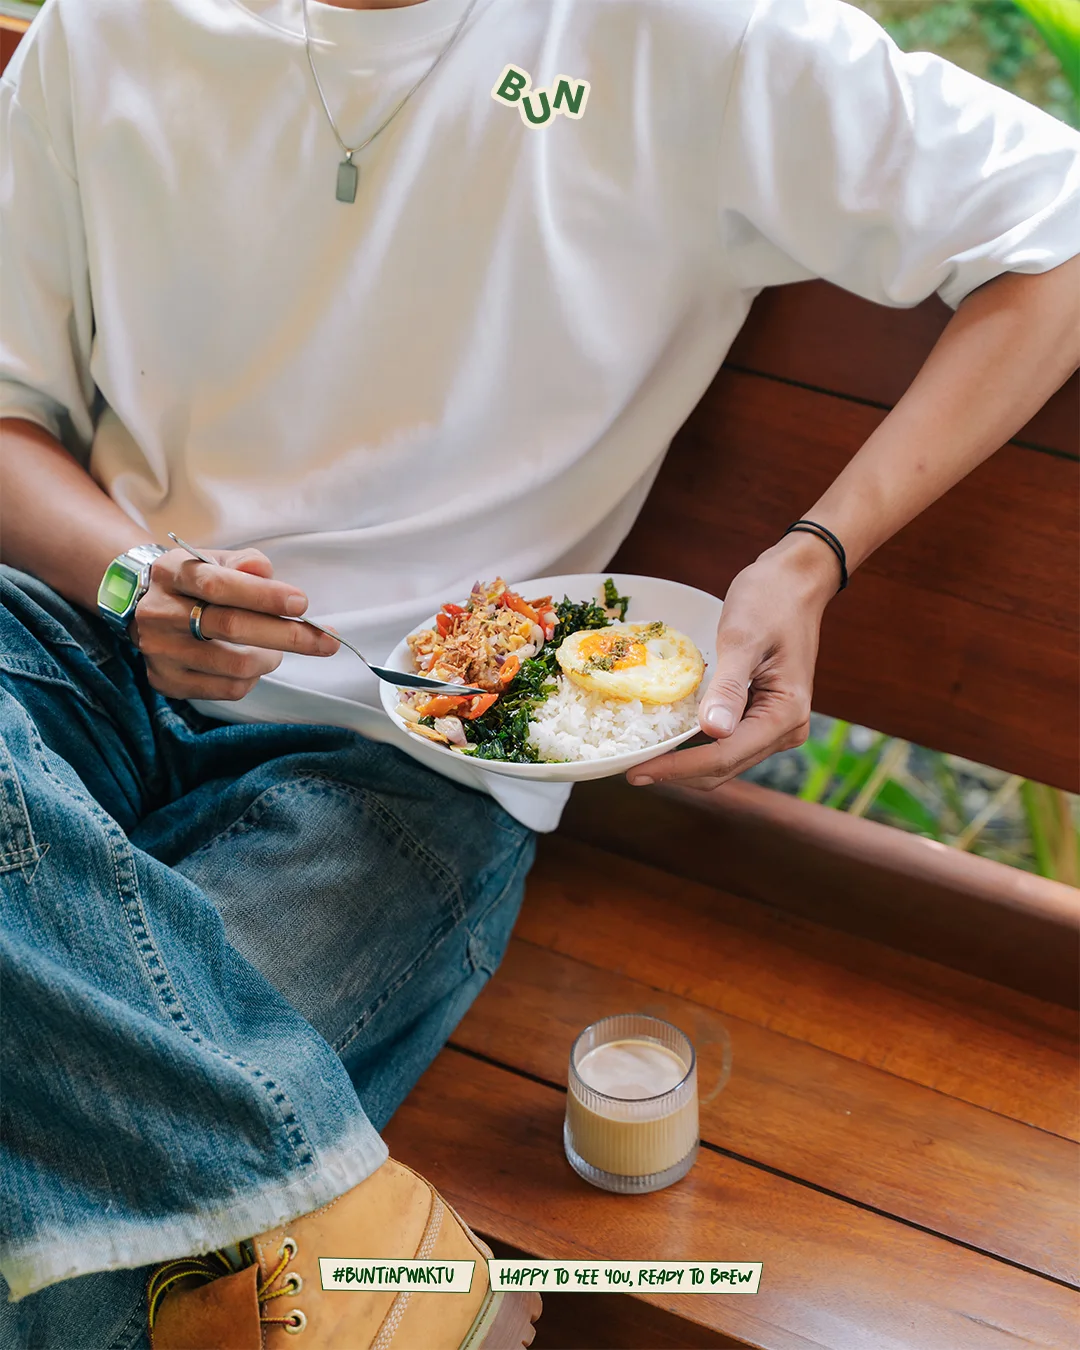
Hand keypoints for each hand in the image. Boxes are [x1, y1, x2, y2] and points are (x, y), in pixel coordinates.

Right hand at [129, 547, 339, 700]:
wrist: (145, 607)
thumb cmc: (196, 582)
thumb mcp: (215, 560)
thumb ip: (245, 563)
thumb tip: (264, 571)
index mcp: (172, 573)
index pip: (219, 585)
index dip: (264, 596)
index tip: (302, 604)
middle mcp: (159, 613)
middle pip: (231, 627)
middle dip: (286, 634)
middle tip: (324, 641)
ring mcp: (160, 651)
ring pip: (234, 664)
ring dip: (271, 658)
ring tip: (276, 648)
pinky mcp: (166, 682)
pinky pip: (226, 689)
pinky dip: (252, 678)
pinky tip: (253, 663)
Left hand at [628, 534, 839, 790]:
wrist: (793, 581)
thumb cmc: (770, 601)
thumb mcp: (743, 639)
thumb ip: (729, 688)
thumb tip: (713, 731)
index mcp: (785, 714)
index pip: (724, 755)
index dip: (679, 768)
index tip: (636, 771)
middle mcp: (785, 730)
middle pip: (724, 766)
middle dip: (678, 772)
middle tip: (630, 770)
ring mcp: (775, 726)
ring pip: (724, 760)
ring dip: (685, 764)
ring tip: (642, 760)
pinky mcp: (762, 716)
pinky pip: (726, 742)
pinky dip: (696, 746)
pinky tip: (667, 741)